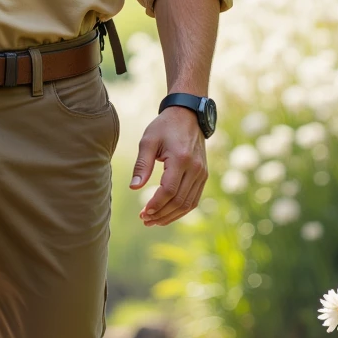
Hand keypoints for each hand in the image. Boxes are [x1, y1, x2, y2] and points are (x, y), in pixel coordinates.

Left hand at [130, 107, 207, 226]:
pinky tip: (167, 214)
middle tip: (144, 220)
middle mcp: (195, 168)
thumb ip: (142, 164)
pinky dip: (181, 210)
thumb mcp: (148, 141)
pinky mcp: (203, 175)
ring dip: (171, 215)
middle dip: (161, 214)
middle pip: (179, 201)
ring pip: (188, 203)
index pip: (169, 190)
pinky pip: (194, 199)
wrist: (188, 115)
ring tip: (153, 221)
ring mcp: (202, 173)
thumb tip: (133, 187)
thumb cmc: (165, 126)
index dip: (156, 204)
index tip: (143, 212)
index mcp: (181, 159)